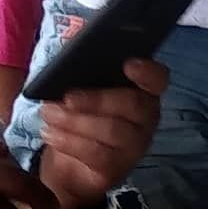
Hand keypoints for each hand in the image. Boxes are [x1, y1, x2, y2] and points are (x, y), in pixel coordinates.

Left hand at [39, 57, 165, 208]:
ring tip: (49, 114)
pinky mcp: (117, 168)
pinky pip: (98, 154)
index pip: (158, 79)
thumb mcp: (77, 88)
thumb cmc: (79, 117)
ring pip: (112, 131)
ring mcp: (134, 146)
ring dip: (76, 121)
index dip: (148, 71)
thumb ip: (79, 65)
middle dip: (97, 99)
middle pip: (132, 105)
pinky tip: (50, 133)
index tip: (128, 64)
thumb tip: (69, 40)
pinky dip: (70, 142)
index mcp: (141, 92)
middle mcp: (145, 119)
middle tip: (66, 97)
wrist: (69, 166)